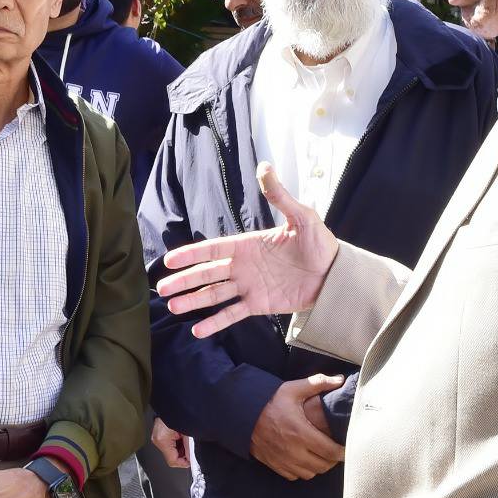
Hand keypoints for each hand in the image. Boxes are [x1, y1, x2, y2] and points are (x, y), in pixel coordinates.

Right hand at [151, 417, 190, 468]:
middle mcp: (157, 439)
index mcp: (162, 440)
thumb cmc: (180, 412)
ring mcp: (157, 435)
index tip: (192, 460)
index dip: (184, 463)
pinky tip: (183, 435)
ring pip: (171, 450)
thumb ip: (189, 448)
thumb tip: (192, 459)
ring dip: (181, 447)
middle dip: (183, 454)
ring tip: (187, 437)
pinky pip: (170, 443)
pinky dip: (178, 442)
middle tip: (191, 446)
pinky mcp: (159, 432)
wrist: (174, 399)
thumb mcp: (188, 433)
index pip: (173, 461)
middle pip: (172, 456)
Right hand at [157, 163, 338, 338]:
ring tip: (173, 307)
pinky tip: (198, 331)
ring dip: (194, 301)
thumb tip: (265, 166)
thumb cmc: (320, 243)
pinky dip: (216, 323)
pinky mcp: (259, 304)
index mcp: (248, 245)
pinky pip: (233, 314)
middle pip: (207, 273)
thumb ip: (280, 196)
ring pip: (214, 295)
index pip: (213, 249)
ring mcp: (249, 286)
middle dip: (184, 280)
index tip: (170, 260)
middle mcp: (243, 266)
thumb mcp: (301, 217)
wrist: (335, 274)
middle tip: (162, 288)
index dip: (191, 254)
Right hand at [250, 374, 345, 480]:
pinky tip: (304, 460)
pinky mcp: (274, 464)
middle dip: (332, 460)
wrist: (242, 413)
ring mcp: (283, 460)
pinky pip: (294, 476)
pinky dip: (302, 471)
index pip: (330, 451)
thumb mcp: (293, 389)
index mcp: (301, 432)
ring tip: (321, 456)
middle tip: (335, 451)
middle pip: (322, 466)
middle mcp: (293, 450)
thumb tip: (340, 379)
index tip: (347, 448)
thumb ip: (318, 383)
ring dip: (318, 467)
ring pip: (310, 474)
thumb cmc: (270, 401)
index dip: (342, 452)